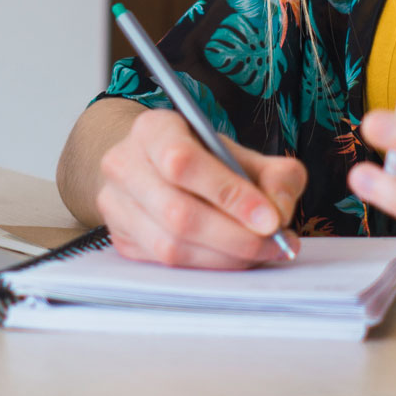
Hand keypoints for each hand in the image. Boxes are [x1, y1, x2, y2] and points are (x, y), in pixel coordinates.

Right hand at [96, 108, 307, 268]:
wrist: (157, 168)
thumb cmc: (205, 160)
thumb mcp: (244, 153)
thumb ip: (275, 176)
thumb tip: (279, 214)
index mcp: (152, 129)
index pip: (183, 162)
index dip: (229, 194)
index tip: (271, 219)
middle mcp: (124, 165)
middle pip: (177, 212)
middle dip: (235, 236)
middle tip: (276, 243)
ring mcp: (116, 206)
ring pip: (171, 246)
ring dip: (225, 257)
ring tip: (262, 251)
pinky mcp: (121, 240)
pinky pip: (167, 264)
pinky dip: (209, 266)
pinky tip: (234, 257)